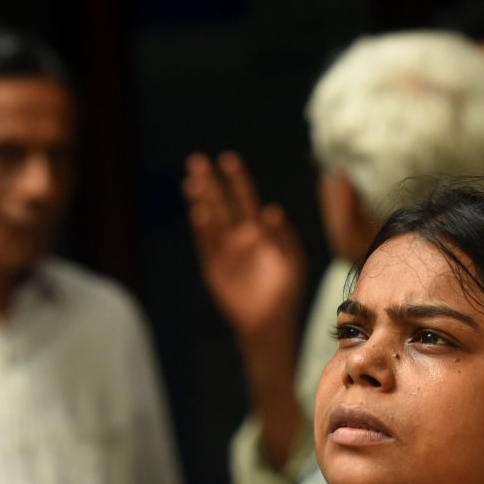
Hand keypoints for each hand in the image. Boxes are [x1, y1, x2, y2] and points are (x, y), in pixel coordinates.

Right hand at [185, 152, 306, 346]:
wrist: (270, 324)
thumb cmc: (285, 293)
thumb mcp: (292, 262)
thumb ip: (284, 236)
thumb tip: (272, 210)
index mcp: (259, 233)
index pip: (245, 199)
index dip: (236, 180)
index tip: (227, 159)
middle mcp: (238, 238)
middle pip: (222, 204)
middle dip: (209, 183)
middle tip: (196, 162)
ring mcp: (224, 253)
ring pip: (210, 221)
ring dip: (201, 202)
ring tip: (191, 183)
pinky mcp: (213, 269)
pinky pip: (206, 245)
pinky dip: (202, 229)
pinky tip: (198, 212)